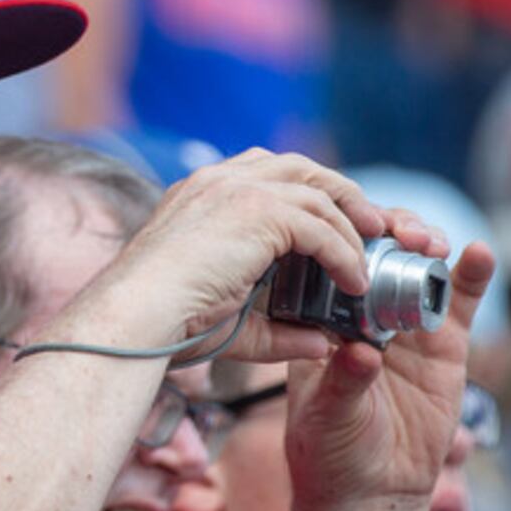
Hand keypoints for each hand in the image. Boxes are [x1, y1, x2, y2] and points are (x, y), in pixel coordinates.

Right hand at [89, 151, 411, 361]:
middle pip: (303, 168)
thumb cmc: (164, 324)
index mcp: (203, 192)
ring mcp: (238, 189)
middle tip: (375, 227)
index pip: (272, 174)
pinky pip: (320, 226)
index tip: (340, 223)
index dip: (313, 195)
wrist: (135, 317)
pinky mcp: (256, 211)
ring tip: (372, 254)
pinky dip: (344, 254)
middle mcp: (220, 179)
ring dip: (352, 223)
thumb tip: (323, 342)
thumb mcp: (230, 319)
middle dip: (345, 195)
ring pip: (318, 191)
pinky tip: (353, 281)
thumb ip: (278, 329)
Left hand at [281, 242, 497, 510]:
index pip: (329, 265)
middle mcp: (362, 315)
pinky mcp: (445, 345)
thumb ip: (343, 383)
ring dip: (426, 245)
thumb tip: (362, 354)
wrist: (370, 491)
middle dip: (390, 232)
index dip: (342, 239)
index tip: (351, 230)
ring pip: (419, 269)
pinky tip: (479, 254)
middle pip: (379, 253)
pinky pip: (459, 303)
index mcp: (320, 322)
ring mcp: (406, 326)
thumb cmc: (330, 452)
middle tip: (399, 233)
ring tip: (429, 242)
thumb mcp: (326, 417)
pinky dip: (471, 276)